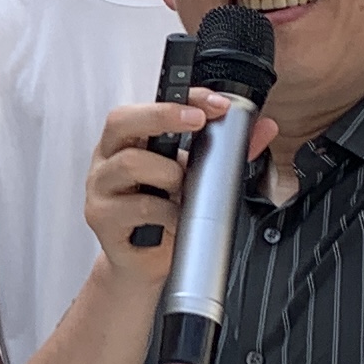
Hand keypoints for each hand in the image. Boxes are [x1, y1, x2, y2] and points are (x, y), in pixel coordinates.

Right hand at [80, 93, 224, 283]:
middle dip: (163, 116)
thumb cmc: (165, 216)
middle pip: (121, 120)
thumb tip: (263, 128)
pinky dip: (167, 212)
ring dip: (169, 175)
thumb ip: (228, 152)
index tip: (214, 104)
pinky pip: (139, 206)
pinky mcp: (101, 216)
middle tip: (198, 121)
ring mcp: (100, 186)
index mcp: (128, 141)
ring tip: (182, 191)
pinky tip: (174, 219)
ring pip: (131, 163)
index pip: (147, 105)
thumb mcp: (196, 179)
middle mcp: (108, 158)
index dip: (179, 99)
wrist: (144, 265)